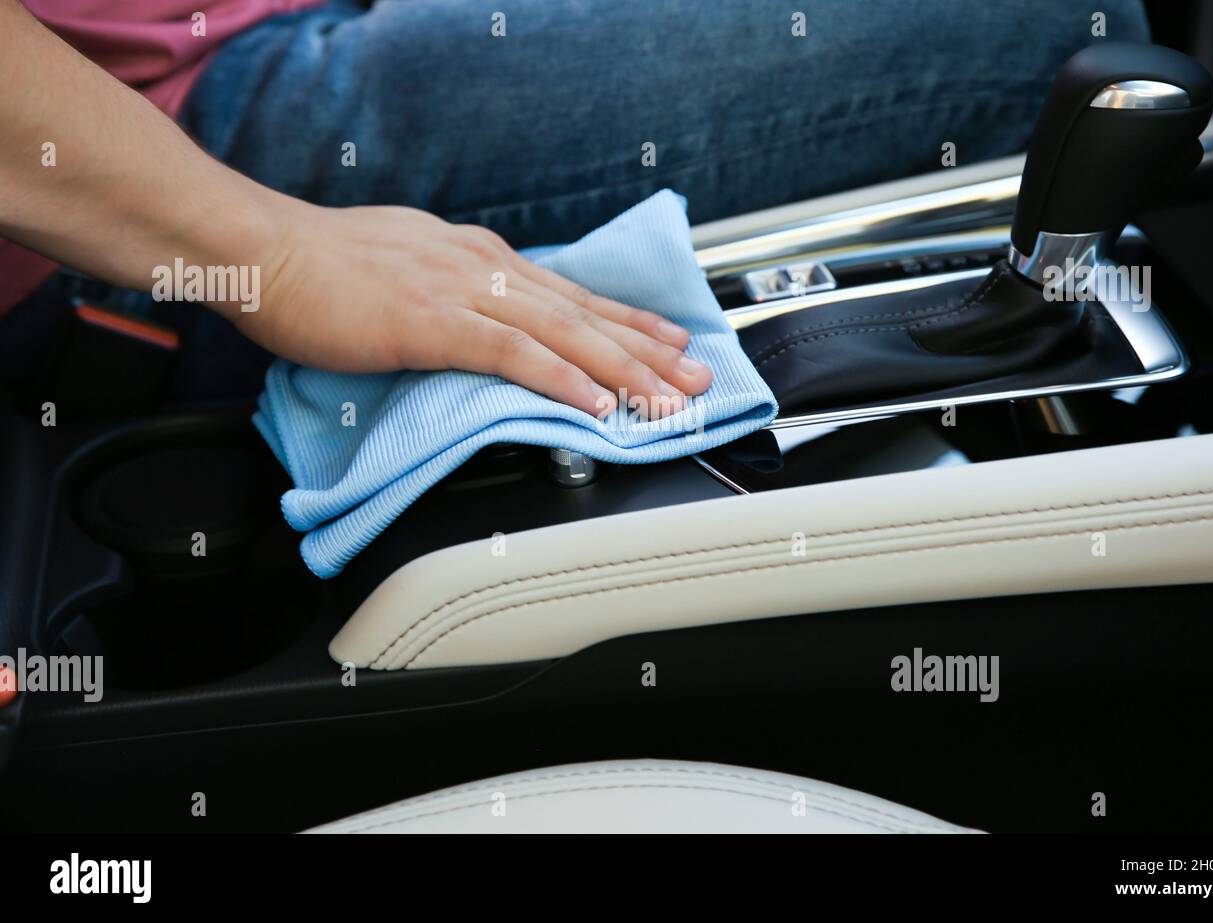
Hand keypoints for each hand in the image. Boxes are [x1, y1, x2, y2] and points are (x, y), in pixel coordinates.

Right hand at [230, 199, 713, 418]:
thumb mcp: (402, 266)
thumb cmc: (317, 265)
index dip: (624, 321)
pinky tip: (596, 402)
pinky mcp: (433, 322)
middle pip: (582, 315)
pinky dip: (561, 379)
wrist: (262, 250)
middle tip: (696, 376)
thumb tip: (474, 318)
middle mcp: (483, 268)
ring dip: (622, 370)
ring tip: (667, 398)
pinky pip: (513, 355)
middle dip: (647, 350)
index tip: (667, 340)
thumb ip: (447, 291)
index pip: (568, 294)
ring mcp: (462, 293)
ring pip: (562, 335)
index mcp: (476, 258)